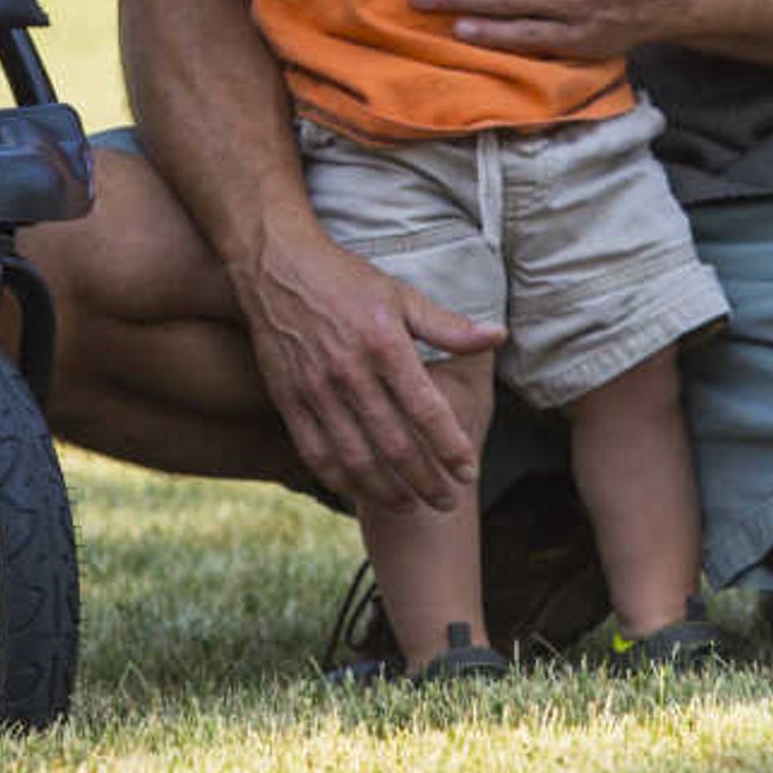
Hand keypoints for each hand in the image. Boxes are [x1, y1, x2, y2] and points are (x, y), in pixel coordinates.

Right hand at [227, 219, 503, 510]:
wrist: (275, 265)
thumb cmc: (345, 278)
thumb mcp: (401, 294)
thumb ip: (448, 326)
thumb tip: (497, 336)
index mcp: (384, 344)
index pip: (427, 410)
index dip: (451, 447)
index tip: (470, 471)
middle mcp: (350, 372)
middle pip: (395, 444)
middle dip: (426, 480)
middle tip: (448, 502)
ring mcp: (316, 390)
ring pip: (356, 457)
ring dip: (386, 489)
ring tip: (411, 507)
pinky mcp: (288, 399)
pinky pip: (315, 452)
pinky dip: (339, 479)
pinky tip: (360, 491)